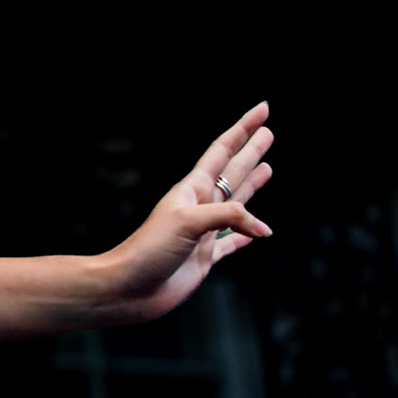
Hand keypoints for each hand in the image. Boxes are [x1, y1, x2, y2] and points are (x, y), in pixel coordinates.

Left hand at [102, 101, 275, 323]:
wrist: (128, 288)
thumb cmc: (148, 251)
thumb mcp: (187, 222)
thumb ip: (228, 216)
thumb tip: (263, 229)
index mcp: (191, 190)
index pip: (223, 151)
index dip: (243, 129)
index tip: (263, 110)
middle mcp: (198, 207)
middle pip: (232, 172)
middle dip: (251, 151)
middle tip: (268, 132)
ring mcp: (202, 232)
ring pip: (235, 203)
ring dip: (251, 184)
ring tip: (267, 168)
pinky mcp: (204, 258)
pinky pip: (231, 243)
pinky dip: (246, 235)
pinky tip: (259, 232)